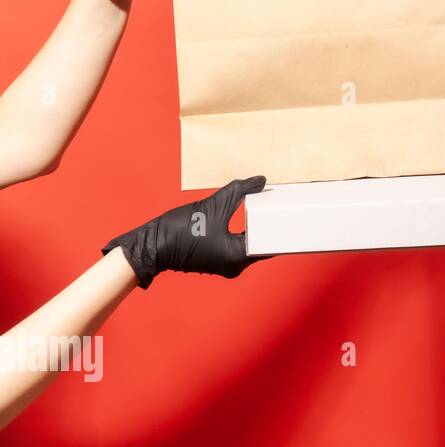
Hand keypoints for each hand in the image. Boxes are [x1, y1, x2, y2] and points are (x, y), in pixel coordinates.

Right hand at [101, 176, 266, 288]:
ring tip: (268, 209)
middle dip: (270, 226)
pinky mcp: (217, 260)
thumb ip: (240, 190)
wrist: (150, 246)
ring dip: (257, 229)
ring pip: (249, 244)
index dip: (281, 227)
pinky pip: (238, 246)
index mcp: (237, 256)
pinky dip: (244, 233)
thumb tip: (260, 180)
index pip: (270, 243)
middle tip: (282, 206)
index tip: (292, 213)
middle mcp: (235, 266)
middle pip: (262, 244)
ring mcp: (226, 265)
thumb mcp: (213, 205)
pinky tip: (250, 218)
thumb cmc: (179, 230)